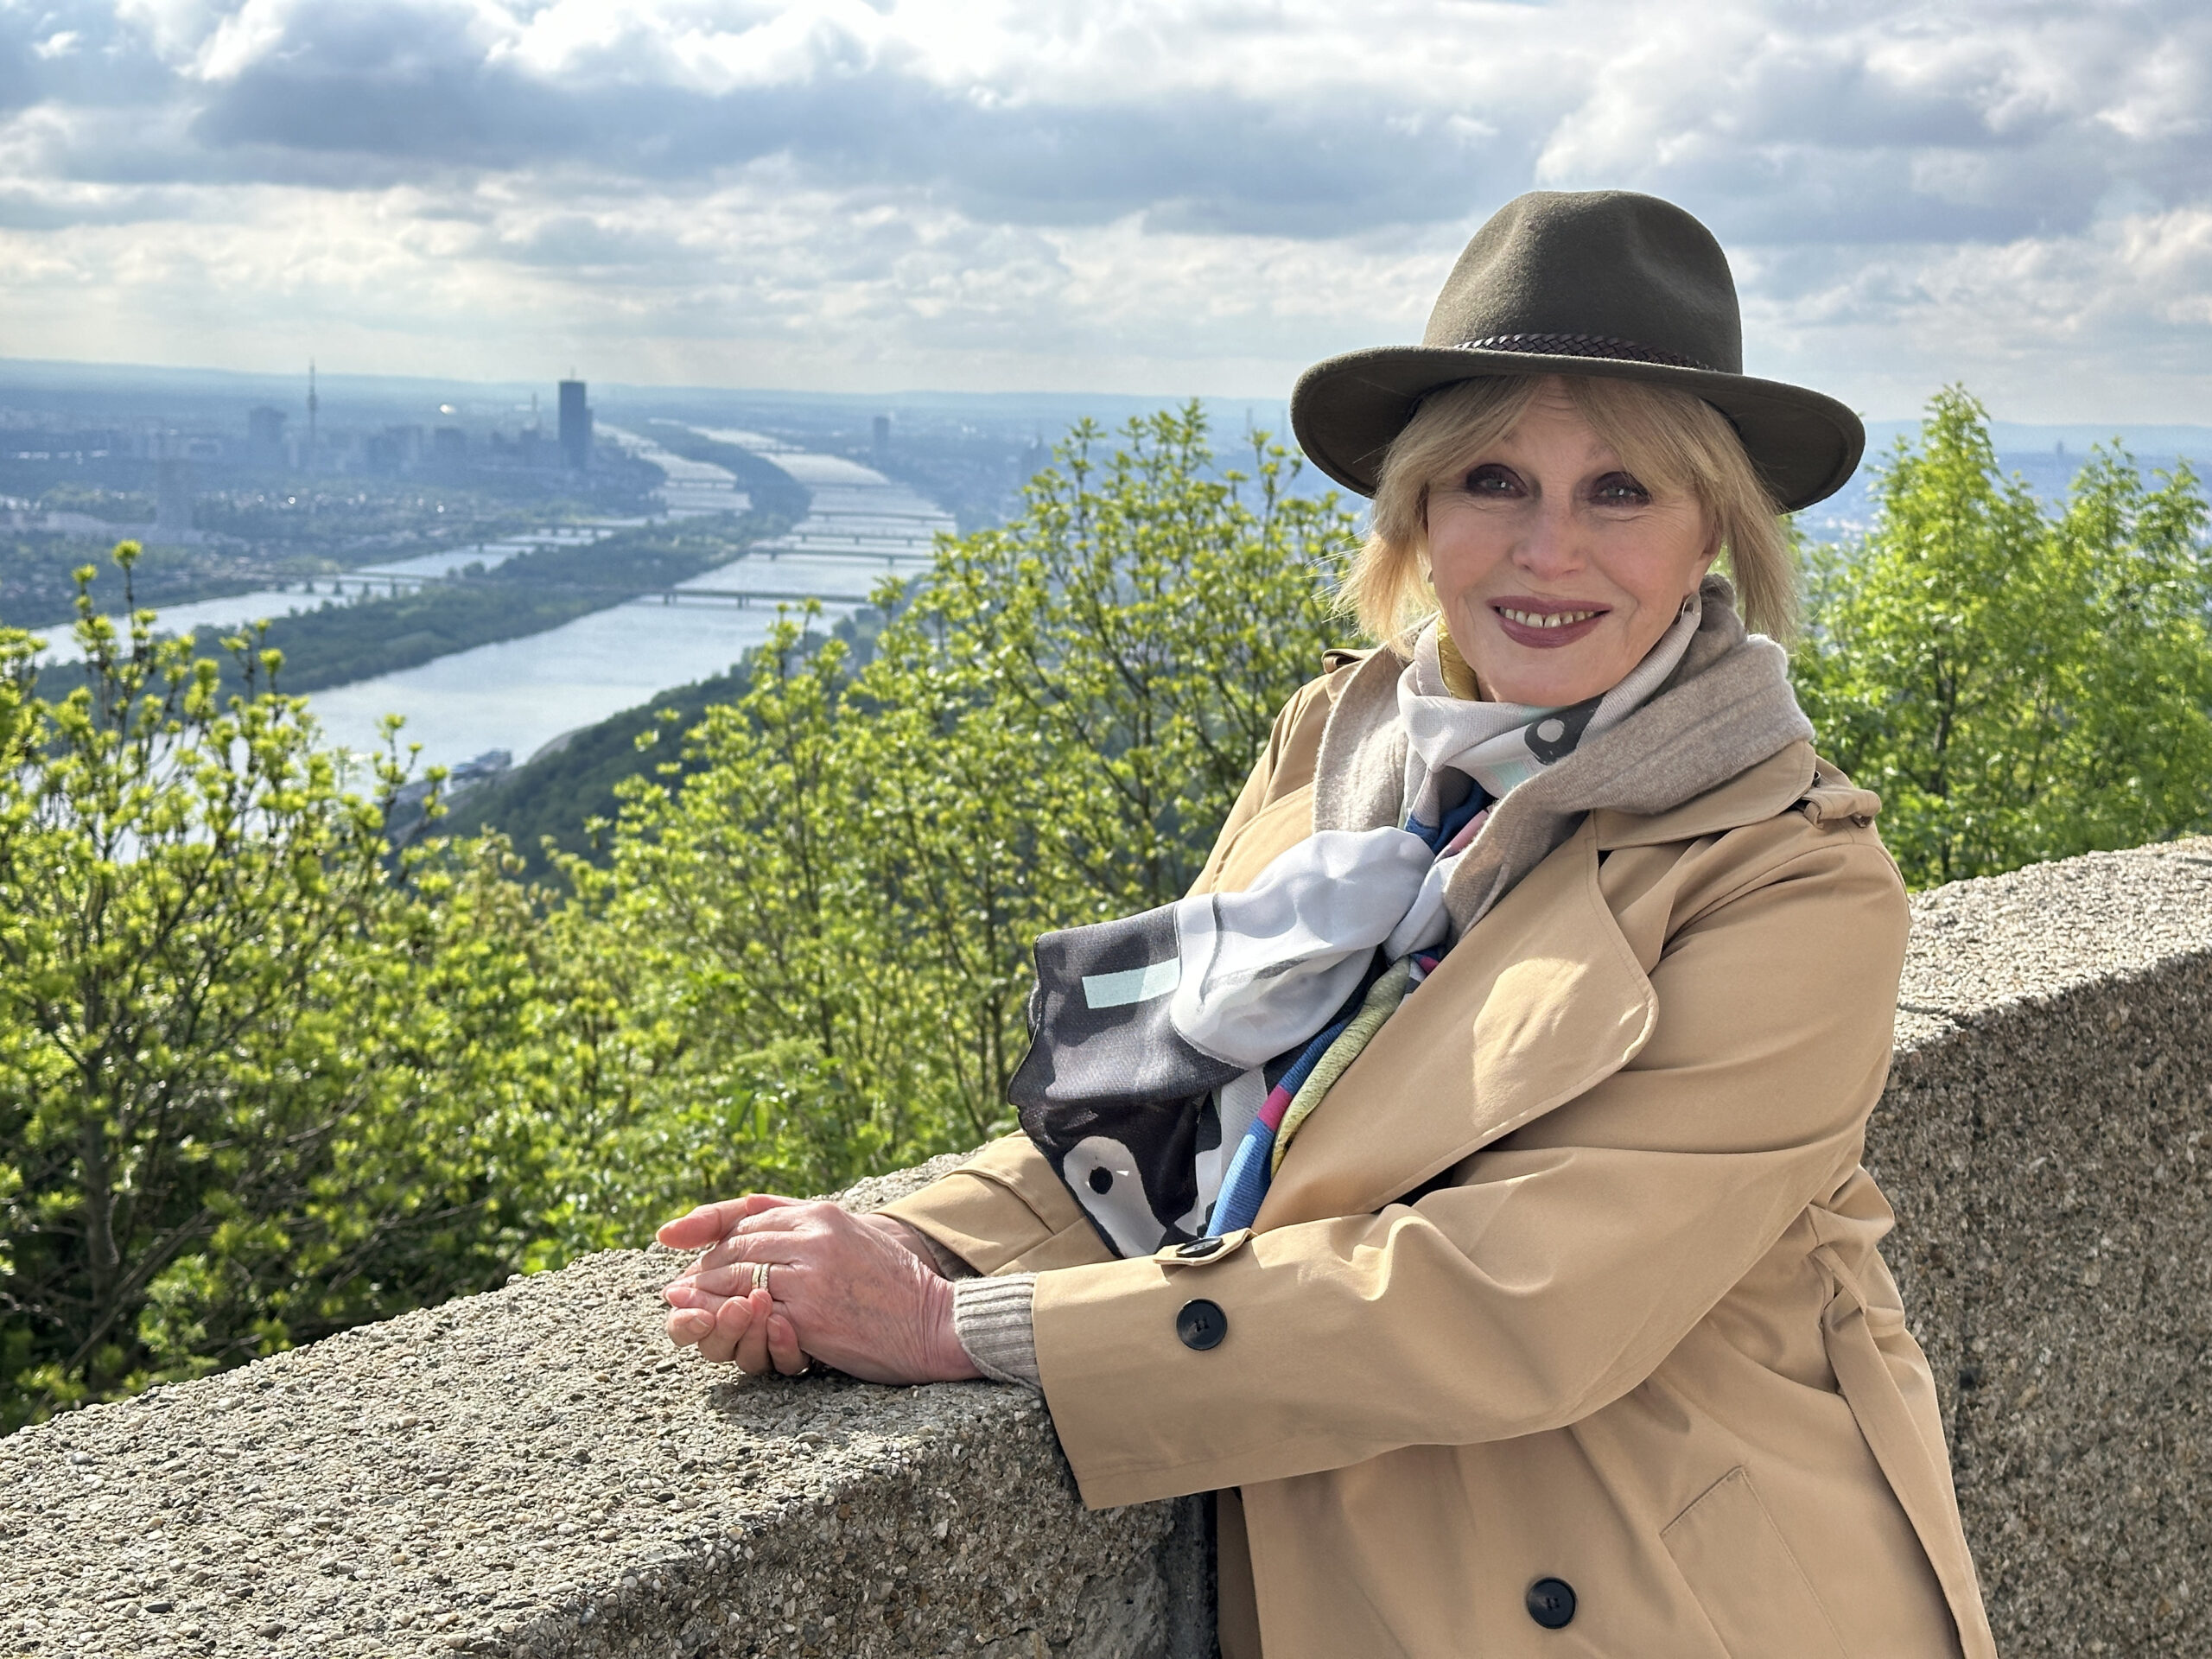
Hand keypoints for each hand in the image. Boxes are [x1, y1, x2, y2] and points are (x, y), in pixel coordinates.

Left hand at [657, 1195, 980, 1384]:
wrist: (934, 1322)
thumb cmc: (896, 1286)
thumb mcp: (854, 1236)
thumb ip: (808, 1225)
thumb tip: (753, 1224)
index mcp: (822, 1214)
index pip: (748, 1217)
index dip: (707, 1230)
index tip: (675, 1241)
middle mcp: (812, 1236)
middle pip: (736, 1245)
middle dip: (702, 1267)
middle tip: (677, 1287)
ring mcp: (809, 1273)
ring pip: (736, 1275)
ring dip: (705, 1292)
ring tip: (684, 1305)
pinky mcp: (808, 1311)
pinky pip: (752, 1310)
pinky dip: (724, 1315)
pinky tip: (711, 1324)